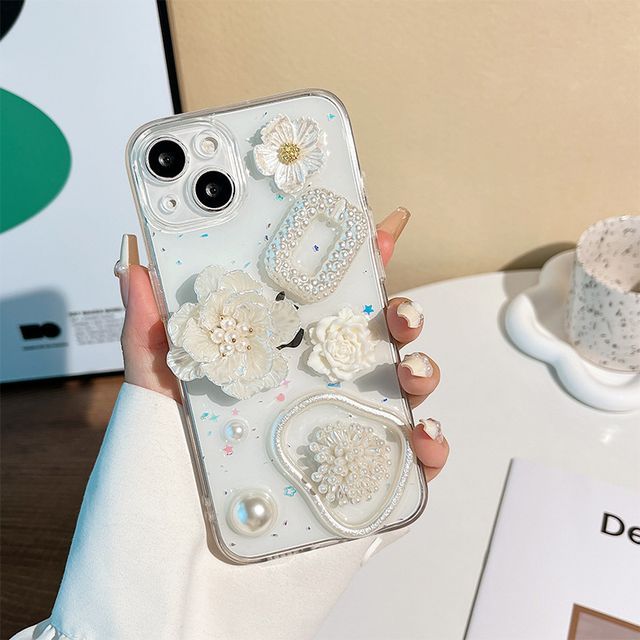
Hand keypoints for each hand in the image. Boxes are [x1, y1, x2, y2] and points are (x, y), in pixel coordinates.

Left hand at [116, 207, 447, 479]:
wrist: (180, 584)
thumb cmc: (162, 492)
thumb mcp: (152, 401)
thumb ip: (151, 334)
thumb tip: (135, 267)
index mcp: (273, 367)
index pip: (320, 306)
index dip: (352, 265)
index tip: (374, 227)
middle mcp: (312, 397)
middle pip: (373, 344)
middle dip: (400, 315)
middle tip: (396, 313)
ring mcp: (342, 441)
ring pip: (402, 395)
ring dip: (422, 371)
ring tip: (409, 371)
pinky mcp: (364, 492)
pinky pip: (414, 466)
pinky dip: (431, 447)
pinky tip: (420, 438)